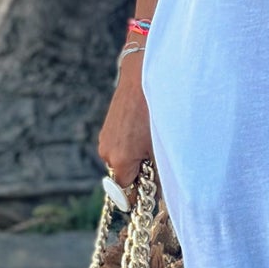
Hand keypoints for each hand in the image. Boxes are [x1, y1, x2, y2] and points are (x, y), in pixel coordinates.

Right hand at [96, 60, 154, 200]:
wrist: (144, 75)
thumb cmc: (157, 112)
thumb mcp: (163, 146)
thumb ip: (159, 172)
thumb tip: (160, 189)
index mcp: (119, 161)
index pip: (127, 192)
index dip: (142, 192)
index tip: (155, 190)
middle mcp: (107, 152)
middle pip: (125, 175)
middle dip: (141, 171)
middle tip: (159, 155)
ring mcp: (105, 137)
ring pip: (123, 158)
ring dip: (137, 155)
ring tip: (153, 135)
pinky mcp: (108, 125)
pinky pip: (121, 143)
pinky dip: (132, 142)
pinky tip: (145, 126)